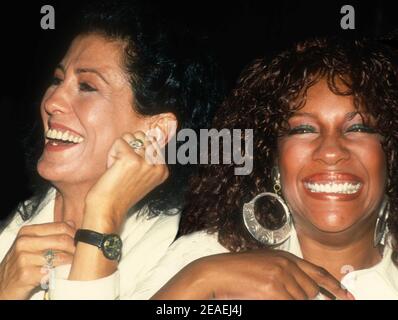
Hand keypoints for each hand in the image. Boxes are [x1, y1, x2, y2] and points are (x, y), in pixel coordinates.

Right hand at [0, 222, 75, 299]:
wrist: (3, 286)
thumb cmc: (22, 265)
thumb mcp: (32, 245)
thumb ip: (50, 234)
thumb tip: (72, 223)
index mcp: (27, 232)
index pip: (61, 227)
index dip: (75, 234)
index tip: (81, 242)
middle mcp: (24, 242)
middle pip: (62, 240)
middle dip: (75, 248)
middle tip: (82, 255)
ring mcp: (23, 258)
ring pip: (60, 256)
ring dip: (71, 262)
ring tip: (74, 265)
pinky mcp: (26, 274)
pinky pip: (53, 271)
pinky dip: (61, 273)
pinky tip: (62, 274)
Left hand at [84, 131, 168, 231]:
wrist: (107, 208)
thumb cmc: (120, 191)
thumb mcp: (142, 174)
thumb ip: (149, 157)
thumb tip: (153, 135)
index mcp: (163, 170)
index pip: (152, 141)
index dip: (136, 152)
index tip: (132, 172)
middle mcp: (158, 166)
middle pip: (142, 136)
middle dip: (128, 148)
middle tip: (124, 169)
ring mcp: (146, 162)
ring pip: (130, 137)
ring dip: (120, 151)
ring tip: (118, 168)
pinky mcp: (130, 159)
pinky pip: (119, 142)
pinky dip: (111, 154)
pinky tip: (112, 169)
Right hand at [154, 249, 354, 299]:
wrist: (216, 272)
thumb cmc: (236, 271)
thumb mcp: (264, 264)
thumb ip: (284, 272)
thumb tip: (302, 288)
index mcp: (283, 257)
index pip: (316, 271)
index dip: (333, 285)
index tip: (345, 295)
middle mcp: (285, 264)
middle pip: (311, 289)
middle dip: (308, 298)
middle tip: (305, 297)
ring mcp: (280, 276)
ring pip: (302, 299)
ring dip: (292, 300)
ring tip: (268, 293)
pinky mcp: (273, 289)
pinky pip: (291, 303)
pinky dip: (288, 302)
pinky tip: (271, 296)